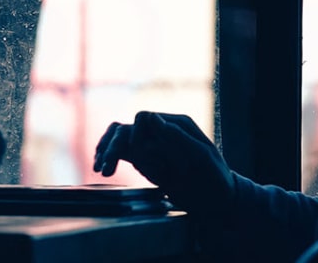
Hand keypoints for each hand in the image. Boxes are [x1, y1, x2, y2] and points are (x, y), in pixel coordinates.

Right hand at [93, 112, 233, 214]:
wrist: (216, 200)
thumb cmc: (214, 177)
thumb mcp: (201, 158)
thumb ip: (177, 138)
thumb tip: (152, 117)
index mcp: (176, 125)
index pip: (145, 119)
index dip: (136, 134)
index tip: (137, 154)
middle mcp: (161, 132)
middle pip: (127, 129)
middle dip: (112, 146)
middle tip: (104, 168)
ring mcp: (151, 146)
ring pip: (120, 139)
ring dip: (107, 150)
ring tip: (101, 169)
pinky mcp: (145, 160)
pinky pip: (122, 152)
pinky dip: (109, 156)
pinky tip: (101, 167)